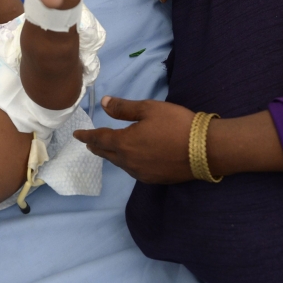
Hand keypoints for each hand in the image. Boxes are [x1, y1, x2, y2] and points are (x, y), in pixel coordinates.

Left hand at [73, 96, 195, 183]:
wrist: (205, 150)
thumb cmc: (177, 124)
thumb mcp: (150, 109)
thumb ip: (124, 108)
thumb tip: (104, 103)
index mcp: (124, 143)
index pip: (99, 139)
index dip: (87, 136)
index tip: (77, 135)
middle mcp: (128, 161)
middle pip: (106, 154)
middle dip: (96, 147)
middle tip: (89, 142)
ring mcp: (141, 173)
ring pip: (119, 163)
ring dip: (111, 155)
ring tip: (107, 149)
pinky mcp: (154, 179)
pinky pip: (132, 170)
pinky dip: (126, 162)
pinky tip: (130, 159)